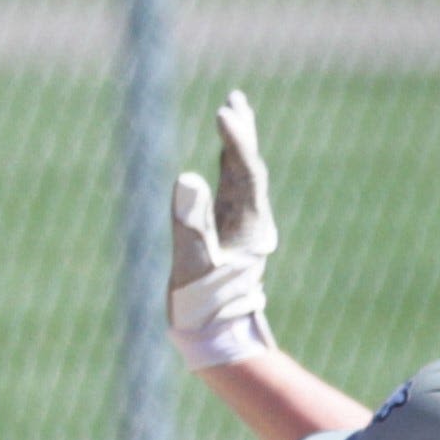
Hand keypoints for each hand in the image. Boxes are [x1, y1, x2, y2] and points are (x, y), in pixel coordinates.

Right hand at [168, 88, 278, 366]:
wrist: (217, 339)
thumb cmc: (203, 307)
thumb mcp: (193, 264)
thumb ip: (190, 222)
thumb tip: (188, 178)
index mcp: (248, 226)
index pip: (245, 172)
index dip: (236, 139)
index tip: (224, 112)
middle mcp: (251, 221)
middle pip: (249, 166)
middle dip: (241, 132)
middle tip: (233, 99)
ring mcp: (243, 227)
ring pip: (243, 176)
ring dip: (236, 144)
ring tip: (231, 113)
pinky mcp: (232, 235)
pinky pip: (232, 190)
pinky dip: (227, 166)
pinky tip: (223, 159)